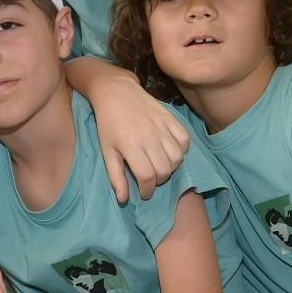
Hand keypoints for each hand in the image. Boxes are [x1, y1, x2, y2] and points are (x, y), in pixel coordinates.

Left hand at [87, 74, 189, 201]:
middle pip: (164, 170)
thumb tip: (124, 200)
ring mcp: (162, 126)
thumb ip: (116, 176)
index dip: (147, 190)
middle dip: (158, 181)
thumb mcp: (107, 151)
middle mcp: (149, 136)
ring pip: (177, 158)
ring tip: (160, 166)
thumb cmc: (108, 124)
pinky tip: (170, 152)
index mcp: (130, 145)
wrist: (116, 93)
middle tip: (150, 179)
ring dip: (170, 168)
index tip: (144, 193)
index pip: (147, 176)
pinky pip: (185, 141)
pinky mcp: (171, 118)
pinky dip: (181, 151)